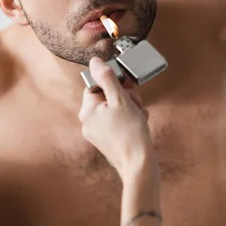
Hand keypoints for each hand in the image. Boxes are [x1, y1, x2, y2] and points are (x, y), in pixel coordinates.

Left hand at [79, 57, 155, 178]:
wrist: (138, 163)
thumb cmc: (131, 133)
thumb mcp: (121, 99)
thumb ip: (107, 78)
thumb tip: (94, 62)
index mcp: (87, 110)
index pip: (98, 85)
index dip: (115, 84)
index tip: (128, 89)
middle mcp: (87, 122)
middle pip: (106, 97)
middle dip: (125, 98)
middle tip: (136, 104)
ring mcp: (96, 133)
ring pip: (113, 110)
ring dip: (129, 108)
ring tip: (138, 116)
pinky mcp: (105, 142)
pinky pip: (115, 123)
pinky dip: (127, 121)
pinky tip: (137, 125)